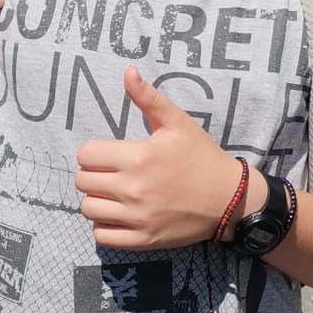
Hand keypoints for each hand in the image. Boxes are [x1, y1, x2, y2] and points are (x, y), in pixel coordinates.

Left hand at [74, 68, 261, 250]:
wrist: (229, 199)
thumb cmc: (201, 157)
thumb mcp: (178, 123)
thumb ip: (149, 98)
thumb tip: (127, 72)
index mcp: (138, 157)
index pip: (86, 155)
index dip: (94, 151)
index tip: (108, 154)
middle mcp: (133, 189)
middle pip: (83, 181)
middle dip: (93, 174)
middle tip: (111, 173)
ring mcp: (137, 218)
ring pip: (88, 209)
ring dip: (96, 200)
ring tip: (113, 194)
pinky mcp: (142, 240)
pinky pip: (103, 236)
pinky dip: (105, 226)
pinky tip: (119, 215)